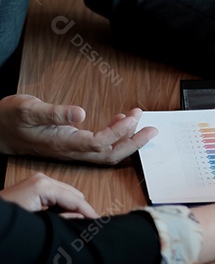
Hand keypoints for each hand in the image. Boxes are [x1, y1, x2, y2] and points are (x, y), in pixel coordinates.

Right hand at [0, 95, 157, 164]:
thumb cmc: (11, 118)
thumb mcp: (28, 109)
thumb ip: (54, 112)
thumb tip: (81, 113)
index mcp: (63, 142)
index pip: (99, 142)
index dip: (118, 132)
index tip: (132, 117)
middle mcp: (72, 151)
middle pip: (110, 154)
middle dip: (134, 143)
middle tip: (153, 128)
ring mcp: (74, 151)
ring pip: (108, 152)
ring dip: (128, 139)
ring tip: (140, 119)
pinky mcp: (74, 147)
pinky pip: (101, 148)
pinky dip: (116, 136)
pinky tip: (121, 120)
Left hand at [0, 173, 97, 217]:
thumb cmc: (8, 221)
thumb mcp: (37, 223)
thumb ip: (62, 219)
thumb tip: (82, 218)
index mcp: (43, 186)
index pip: (76, 199)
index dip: (89, 212)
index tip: (99, 223)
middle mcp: (43, 179)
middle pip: (74, 194)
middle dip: (82, 209)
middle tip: (87, 226)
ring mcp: (39, 180)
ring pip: (68, 193)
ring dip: (72, 207)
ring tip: (76, 223)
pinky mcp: (36, 184)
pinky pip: (58, 193)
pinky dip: (63, 204)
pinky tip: (63, 216)